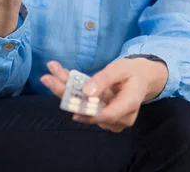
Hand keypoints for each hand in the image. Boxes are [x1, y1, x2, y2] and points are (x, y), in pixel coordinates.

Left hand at [40, 58, 167, 132]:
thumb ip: (104, 80)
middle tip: (47, 78)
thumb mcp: (120, 69)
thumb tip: (86, 92)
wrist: (141, 77)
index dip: (84, 107)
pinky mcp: (102, 114)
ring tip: (50, 73)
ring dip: (65, 90)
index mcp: (128, 106)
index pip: (105, 114)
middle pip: (87, 111)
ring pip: (82, 107)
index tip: (64, 95)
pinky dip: (71, 91)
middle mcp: (118, 118)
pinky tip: (58, 76)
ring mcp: (110, 119)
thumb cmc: (133, 72)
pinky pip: (84, 104)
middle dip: (65, 94)